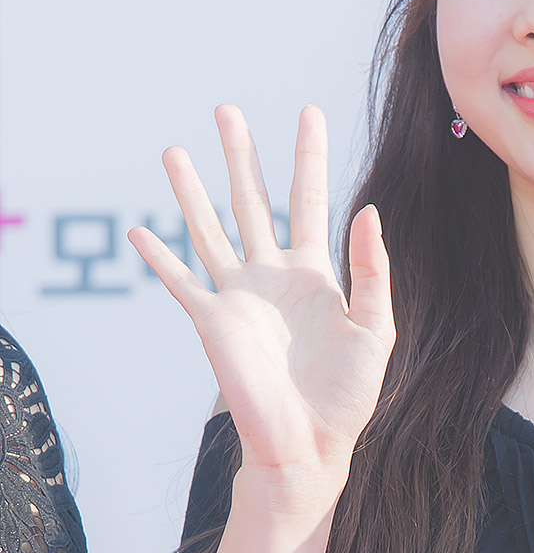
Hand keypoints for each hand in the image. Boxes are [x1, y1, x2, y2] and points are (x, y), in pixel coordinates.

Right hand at [129, 105, 394, 484]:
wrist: (310, 443)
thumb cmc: (348, 395)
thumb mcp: (376, 328)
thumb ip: (373, 270)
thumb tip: (367, 210)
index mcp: (315, 274)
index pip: (311, 201)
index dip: (310, 158)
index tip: (309, 113)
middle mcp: (272, 276)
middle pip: (253, 200)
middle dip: (241, 156)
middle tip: (227, 109)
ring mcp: (239, 296)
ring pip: (210, 229)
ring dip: (191, 191)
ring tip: (175, 150)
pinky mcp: (212, 321)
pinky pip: (180, 281)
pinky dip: (159, 257)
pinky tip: (139, 231)